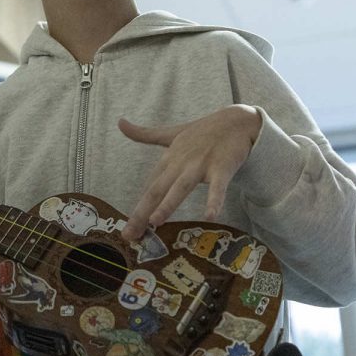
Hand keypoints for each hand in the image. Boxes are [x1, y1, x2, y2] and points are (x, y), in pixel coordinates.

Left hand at [118, 105, 261, 240]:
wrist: (236, 121)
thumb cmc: (203, 131)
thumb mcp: (171, 133)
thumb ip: (145, 134)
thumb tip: (119, 122)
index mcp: (168, 158)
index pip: (149, 187)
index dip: (137, 209)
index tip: (126, 230)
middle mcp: (180, 163)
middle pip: (157, 190)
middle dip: (142, 213)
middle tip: (130, 235)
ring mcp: (200, 165)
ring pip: (181, 187)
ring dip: (168, 204)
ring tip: (155, 221)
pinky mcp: (222, 168)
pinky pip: (218, 188)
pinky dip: (214, 201)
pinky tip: (210, 217)